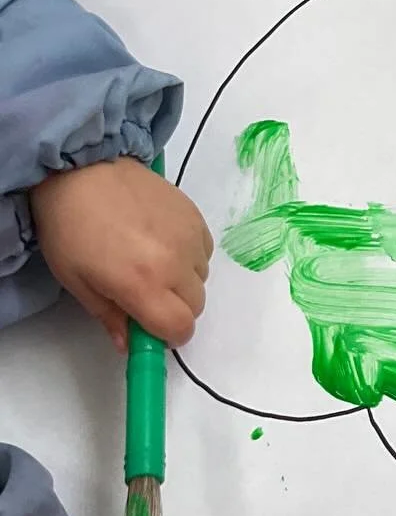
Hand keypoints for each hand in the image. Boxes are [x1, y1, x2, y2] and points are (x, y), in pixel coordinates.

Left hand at [31, 157, 212, 350]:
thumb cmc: (70, 229)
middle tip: (146, 294)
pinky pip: (204, 249)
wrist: (82, 171)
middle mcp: (174, 263)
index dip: (169, 336)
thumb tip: (128, 344)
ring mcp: (189, 237)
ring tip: (151, 260)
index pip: (181, 327)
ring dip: (183, 280)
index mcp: (142, 284)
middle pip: (196, 306)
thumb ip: (108, 317)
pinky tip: (161, 241)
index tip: (152, 329)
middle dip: (175, 308)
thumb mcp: (77, 282)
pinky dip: (189, 254)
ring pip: (201, 277)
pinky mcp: (194, 215)